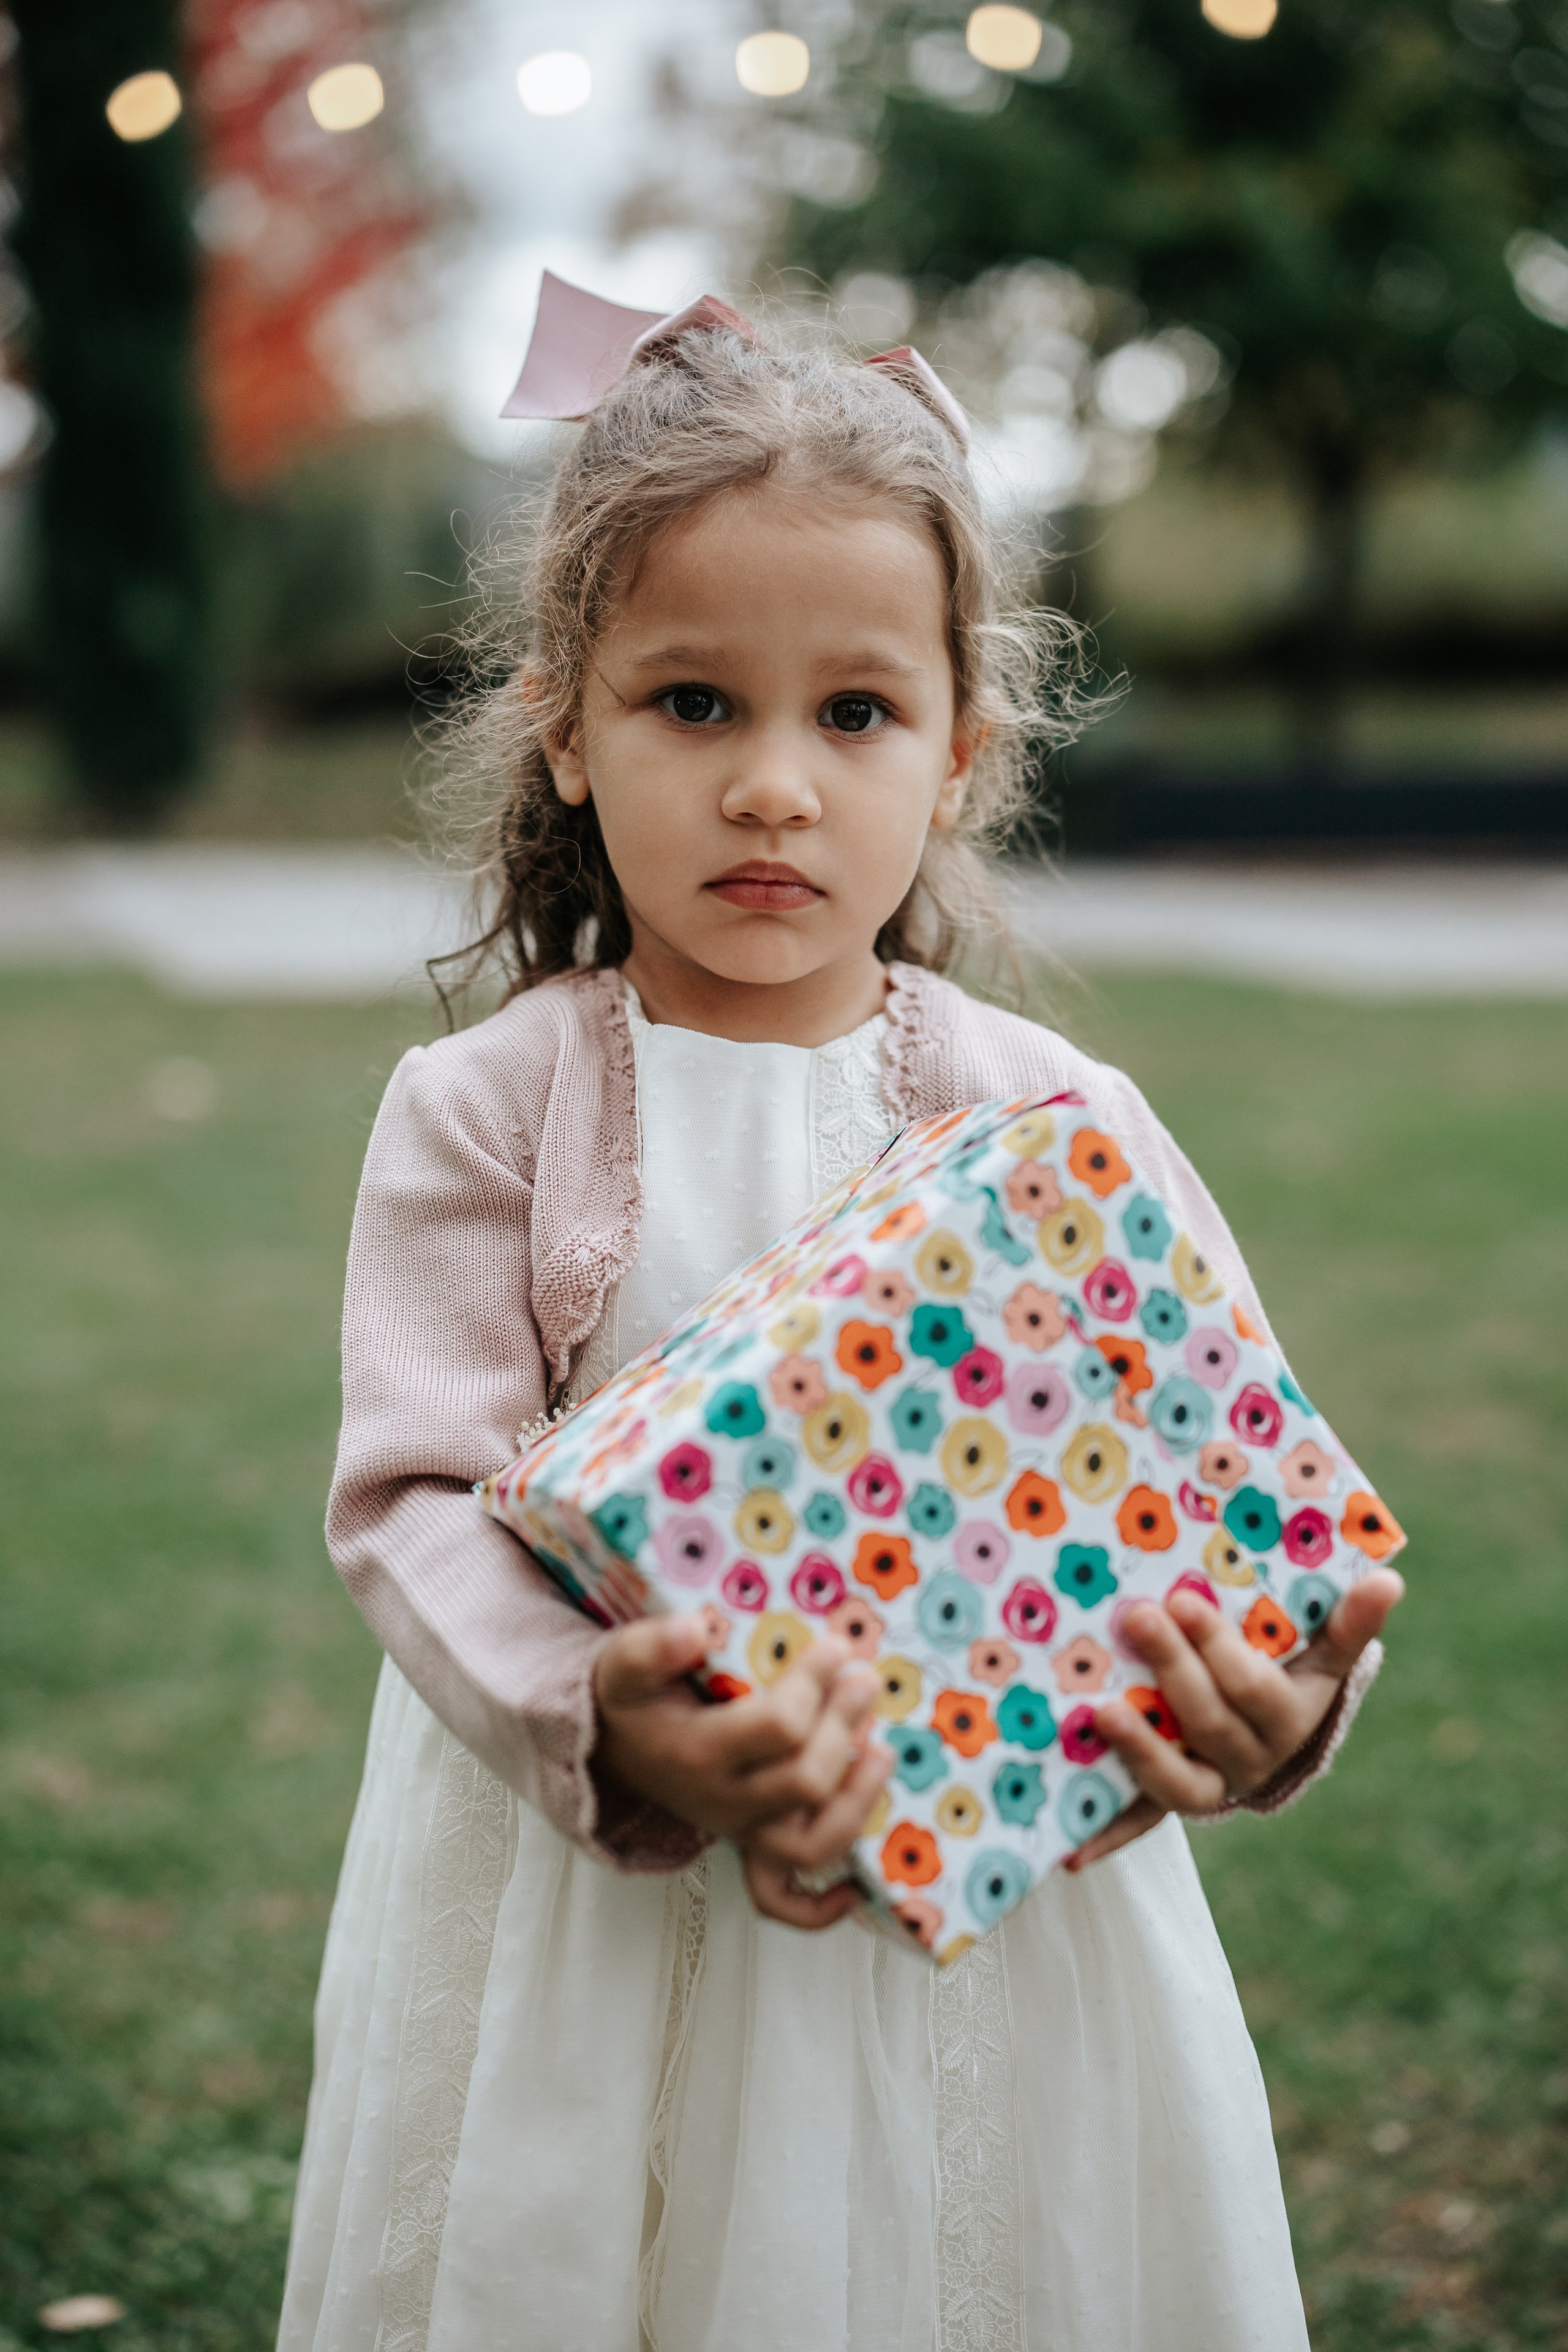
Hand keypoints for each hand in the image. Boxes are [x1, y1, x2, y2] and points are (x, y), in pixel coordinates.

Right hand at [592, 1614, 891, 1926]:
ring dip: (856, 1802)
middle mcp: (724, 1802)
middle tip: (864, 1680)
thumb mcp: (624, 1665)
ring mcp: (741, 1831)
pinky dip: (819, 1907)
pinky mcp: (750, 1846)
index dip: (814, 1685)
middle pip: (804, 1781)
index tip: (834, 1647)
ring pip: (809, 1846)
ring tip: (883, 1752)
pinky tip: (854, 1889)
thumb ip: (650, 1646)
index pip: (776, 1727)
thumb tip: (696, 1628)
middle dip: (843, 1727)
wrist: (612, 1748)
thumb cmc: (632, 1701)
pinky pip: (780, 1897)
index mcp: (698, 1753)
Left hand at [1065, 1567, 1403, 1872]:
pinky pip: (1137, 1823)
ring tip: (1102, 1711)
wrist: (1268, 1737)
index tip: (1183, 1600)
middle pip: (1209, 1723)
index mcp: (1288, 1719)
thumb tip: (1388, 1581)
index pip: (1254, 1688)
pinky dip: (1105, 1838)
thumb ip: (1349, 1623)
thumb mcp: (1322, 1655)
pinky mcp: (1166, 1804)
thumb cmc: (1288, 1676)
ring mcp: (1208, 1787)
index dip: (1218, 1649)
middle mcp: (1250, 1761)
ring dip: (1139, 1750)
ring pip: (1177, 1783)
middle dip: (1172, 1670)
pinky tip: (1069, 1851)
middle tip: (1138, 1618)